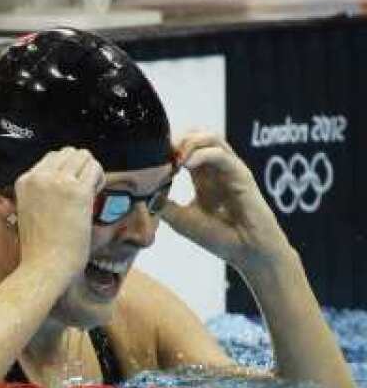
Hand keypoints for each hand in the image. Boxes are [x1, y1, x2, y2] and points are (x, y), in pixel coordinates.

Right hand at [13, 147, 102, 276]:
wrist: (44, 266)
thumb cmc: (40, 247)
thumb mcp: (29, 211)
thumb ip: (41, 192)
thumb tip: (64, 179)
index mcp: (24, 181)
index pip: (52, 157)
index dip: (66, 171)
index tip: (69, 190)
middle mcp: (38, 177)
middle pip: (68, 152)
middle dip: (79, 168)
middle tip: (82, 191)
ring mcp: (57, 182)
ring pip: (83, 156)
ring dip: (90, 172)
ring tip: (88, 195)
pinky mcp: (77, 191)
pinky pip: (95, 169)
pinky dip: (99, 180)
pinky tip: (93, 197)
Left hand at [161, 131, 292, 272]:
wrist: (247, 252)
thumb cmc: (219, 237)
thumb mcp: (181, 219)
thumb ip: (163, 203)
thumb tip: (141, 194)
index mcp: (202, 176)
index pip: (184, 147)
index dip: (167, 148)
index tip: (150, 161)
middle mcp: (216, 168)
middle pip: (196, 135)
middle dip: (176, 140)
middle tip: (161, 156)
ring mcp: (229, 169)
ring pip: (210, 138)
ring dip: (188, 142)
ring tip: (173, 160)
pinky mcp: (241, 174)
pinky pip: (221, 154)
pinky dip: (201, 154)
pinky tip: (186, 165)